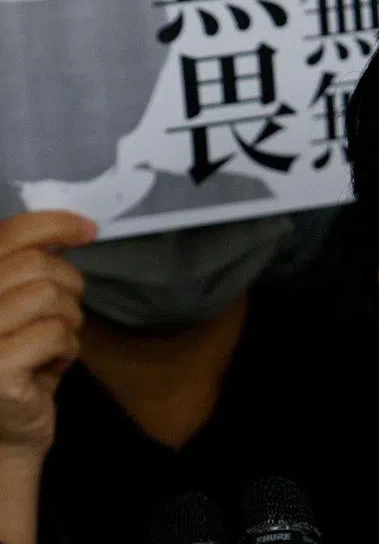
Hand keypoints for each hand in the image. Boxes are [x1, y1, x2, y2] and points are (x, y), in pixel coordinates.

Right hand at [0, 212, 94, 457]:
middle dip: (68, 286)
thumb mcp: (19, 308)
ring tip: (53, 344)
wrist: (4, 435)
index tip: (89, 229)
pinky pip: (57, 333)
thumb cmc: (17, 364)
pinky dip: (67, 348)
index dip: (54, 223)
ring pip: (51, 296)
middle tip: (65, 315)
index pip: (8, 235)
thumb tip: (72, 229)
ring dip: (68, 320)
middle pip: (37, 265)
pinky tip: (50, 366)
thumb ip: (30, 270)